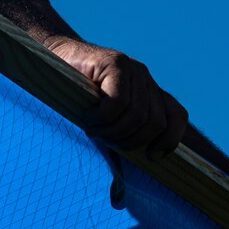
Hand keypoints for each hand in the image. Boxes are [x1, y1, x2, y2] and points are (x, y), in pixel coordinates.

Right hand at [45, 36, 187, 158]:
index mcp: (148, 90)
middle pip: (156, 122)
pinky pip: (118, 101)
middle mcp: (145, 77)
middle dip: (130, 140)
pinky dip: (102, 116)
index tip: (150, 156)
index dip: (169, 140)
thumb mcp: (107, 114)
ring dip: (112, 131)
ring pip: (137, 115)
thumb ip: (125, 127)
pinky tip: (88, 115)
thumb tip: (140, 168)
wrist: (51, 59)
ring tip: (92, 129)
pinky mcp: (114, 62)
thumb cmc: (76, 95)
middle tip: (104, 140)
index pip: (177, 116)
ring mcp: (132, 68)